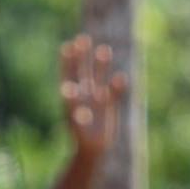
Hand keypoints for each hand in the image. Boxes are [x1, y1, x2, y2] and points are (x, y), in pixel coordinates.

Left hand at [61, 34, 126, 156]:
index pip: (68, 73)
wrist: (92, 149)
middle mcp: (84, 92)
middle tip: (82, 39)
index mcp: (71, 95)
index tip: (68, 46)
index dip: (67, 60)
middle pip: (83, 70)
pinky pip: (115, 92)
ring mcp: (97, 97)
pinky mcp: (110, 105)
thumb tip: (68, 93)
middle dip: (83, 55)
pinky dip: (118, 85)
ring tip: (105, 49)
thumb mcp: (76, 123)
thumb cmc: (80, 137)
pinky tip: (122, 78)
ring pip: (100, 77)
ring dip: (102, 64)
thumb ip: (73, 108)